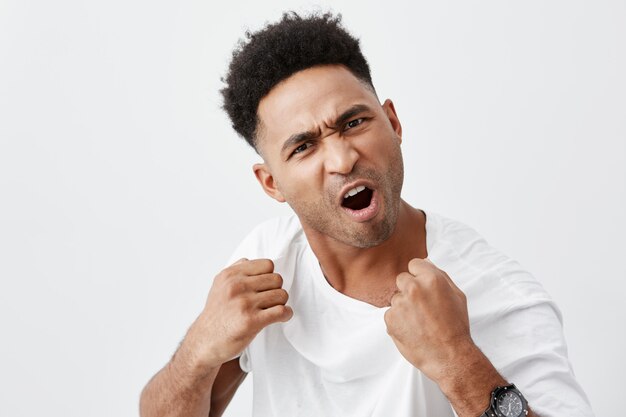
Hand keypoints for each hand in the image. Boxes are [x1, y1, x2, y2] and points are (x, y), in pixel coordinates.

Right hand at [183, 258, 292, 370]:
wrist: (206, 341)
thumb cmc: (217, 314)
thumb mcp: (220, 285)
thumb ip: (236, 270)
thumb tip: (252, 260)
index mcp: (231, 275)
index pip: (268, 265)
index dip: (270, 276)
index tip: (265, 287)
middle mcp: (236, 286)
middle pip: (277, 279)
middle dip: (276, 290)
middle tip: (269, 301)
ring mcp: (244, 303)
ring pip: (281, 295)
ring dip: (281, 303)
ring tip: (272, 310)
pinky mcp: (251, 321)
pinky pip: (281, 311)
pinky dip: (286, 314)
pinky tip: (280, 317)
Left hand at [384, 258, 472, 381]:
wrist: (449, 356)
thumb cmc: (456, 326)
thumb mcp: (457, 295)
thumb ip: (440, 275)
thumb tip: (425, 263)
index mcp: (431, 279)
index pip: (414, 264)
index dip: (418, 275)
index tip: (423, 287)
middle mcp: (414, 288)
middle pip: (402, 279)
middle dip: (409, 290)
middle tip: (422, 308)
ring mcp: (400, 304)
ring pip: (396, 298)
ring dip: (404, 307)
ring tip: (420, 322)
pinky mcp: (390, 319)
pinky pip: (390, 314)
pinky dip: (398, 321)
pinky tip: (412, 330)